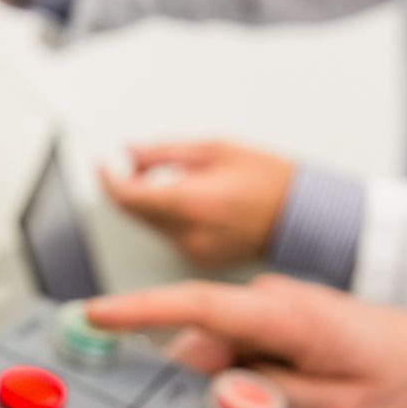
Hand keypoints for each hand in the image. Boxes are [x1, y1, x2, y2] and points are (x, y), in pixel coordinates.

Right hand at [88, 277, 406, 407]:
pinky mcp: (276, 321)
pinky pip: (237, 352)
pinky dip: (241, 381)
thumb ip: (274, 403)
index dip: (140, 311)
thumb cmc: (402, 380)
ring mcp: (274, 308)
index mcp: (287, 315)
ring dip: (228, 388)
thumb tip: (220, 395)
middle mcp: (274, 301)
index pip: (198, 305)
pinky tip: (280, 402)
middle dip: (197, 386)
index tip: (93, 316)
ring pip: (218, 352)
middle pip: (202, 342)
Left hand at [100, 142, 295, 270]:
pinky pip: (168, 236)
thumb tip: (129, 152)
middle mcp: (188, 232)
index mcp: (192, 201)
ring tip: (174, 178)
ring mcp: (193, 250)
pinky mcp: (199, 260)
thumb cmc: (268, 177)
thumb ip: (164, 152)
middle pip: (134, 213)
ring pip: (149, 225)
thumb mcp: (216, 148)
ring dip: (147, 202)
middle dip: (126, 187)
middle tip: (135, 165)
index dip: (108, 179)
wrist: (304, 215)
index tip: (103, 164)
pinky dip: (167, 217)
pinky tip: (191, 202)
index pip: (129, 196)